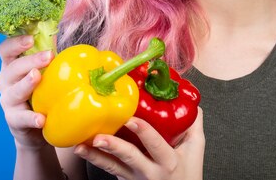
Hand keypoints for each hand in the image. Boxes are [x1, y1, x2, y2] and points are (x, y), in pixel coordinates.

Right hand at [0, 34, 54, 149]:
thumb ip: (46, 51)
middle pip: (12, 68)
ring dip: (26, 84)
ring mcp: (7, 101)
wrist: (34, 125)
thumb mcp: (43, 70)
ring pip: (13, 91)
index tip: (31, 39)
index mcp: (11, 66)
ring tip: (37, 77)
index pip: (6, 50)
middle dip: (30, 60)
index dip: (16, 42)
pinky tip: (41, 118)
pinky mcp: (14, 120)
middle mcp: (5, 81)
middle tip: (49, 55)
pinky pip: (20, 118)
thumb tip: (56, 28)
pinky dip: (30, 118)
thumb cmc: (40, 90)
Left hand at [73, 108, 204, 179]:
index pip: (155, 144)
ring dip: (95, 156)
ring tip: (80, 146)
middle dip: (114, 147)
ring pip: (113, 167)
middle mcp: (150, 171)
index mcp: (168, 160)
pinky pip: (109, 170)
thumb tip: (193, 102)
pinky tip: (83, 150)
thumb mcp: (195, 150)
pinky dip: (96, 159)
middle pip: (130, 157)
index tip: (131, 119)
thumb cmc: (188, 173)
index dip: (144, 131)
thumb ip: (194, 125)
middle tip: (98, 137)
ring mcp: (135, 178)